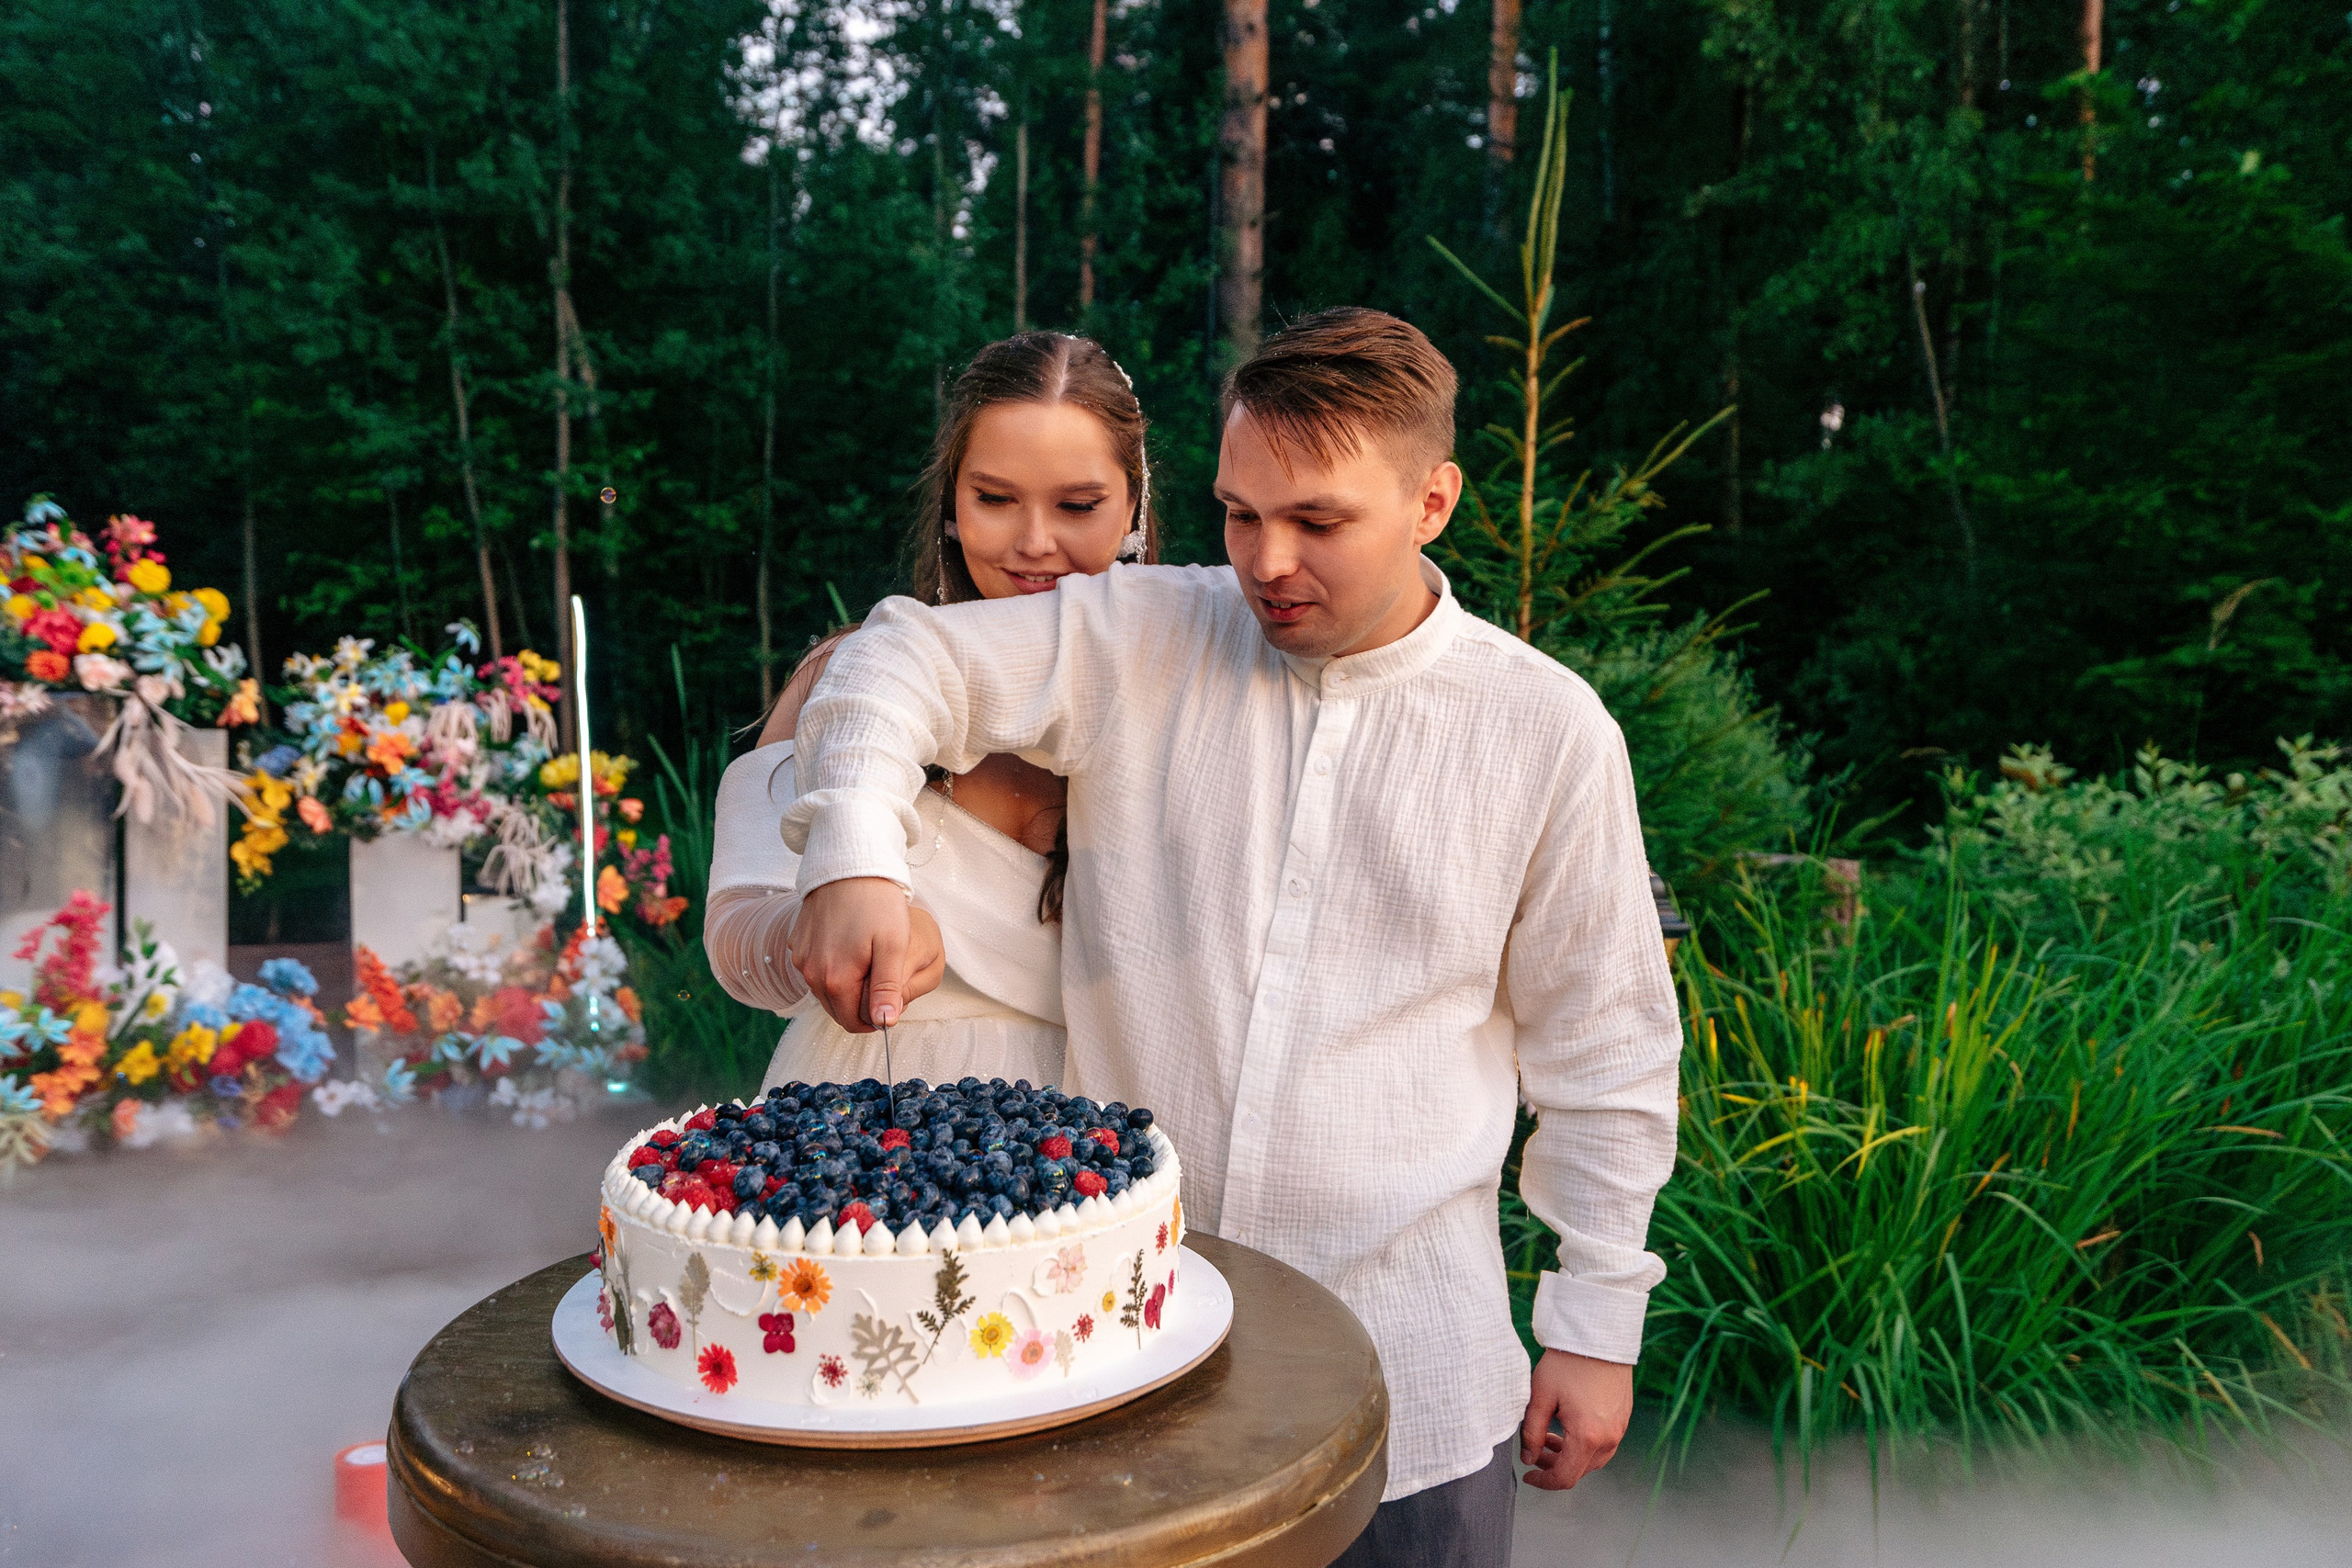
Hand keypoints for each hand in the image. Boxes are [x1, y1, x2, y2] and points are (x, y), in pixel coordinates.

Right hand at [787, 878, 941, 1031]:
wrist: (849, 865)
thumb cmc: (877, 903)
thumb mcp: (892, 946)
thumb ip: (887, 988)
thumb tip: (886, 1022)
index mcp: (835, 979)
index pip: (853, 1022)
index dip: (875, 1019)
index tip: (891, 1000)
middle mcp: (810, 974)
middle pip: (837, 1009)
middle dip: (861, 1003)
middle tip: (883, 980)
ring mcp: (801, 958)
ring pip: (825, 991)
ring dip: (847, 986)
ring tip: (869, 961)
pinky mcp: (798, 943)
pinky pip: (815, 969)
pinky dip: (832, 968)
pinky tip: (851, 946)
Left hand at [1518, 1350, 1631, 1490]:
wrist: (1598, 1336)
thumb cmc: (1567, 1363)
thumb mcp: (1540, 1397)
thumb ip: (1532, 1433)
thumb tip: (1529, 1458)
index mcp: (1586, 1436)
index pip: (1564, 1477)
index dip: (1543, 1482)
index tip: (1528, 1476)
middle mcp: (1608, 1438)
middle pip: (1580, 1470)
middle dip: (1555, 1467)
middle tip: (1535, 1452)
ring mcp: (1619, 1429)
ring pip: (1592, 1459)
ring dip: (1570, 1456)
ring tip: (1549, 1438)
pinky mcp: (1623, 1418)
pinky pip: (1603, 1444)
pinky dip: (1584, 1444)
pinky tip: (1567, 1427)